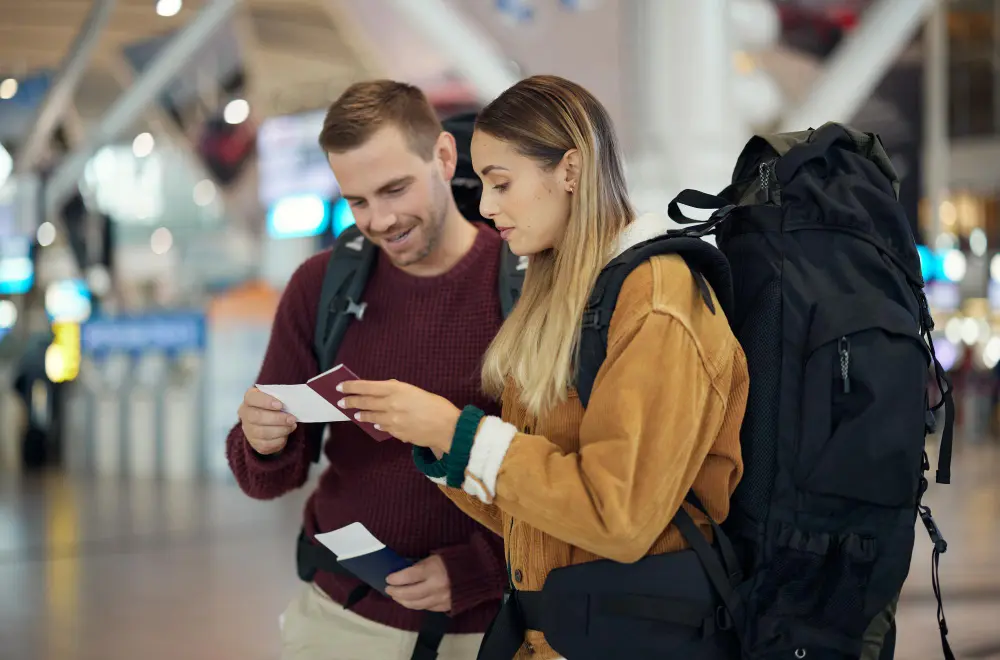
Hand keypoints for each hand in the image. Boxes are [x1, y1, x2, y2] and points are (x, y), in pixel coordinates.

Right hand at [238, 386, 296, 454]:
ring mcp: (248, 430)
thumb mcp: (277, 398)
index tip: (280, 405)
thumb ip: (281, 398)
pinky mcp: (255, 443)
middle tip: (292, 419)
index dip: (266, 402)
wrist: (271, 422)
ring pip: (262, 433)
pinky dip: (279, 440)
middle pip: (257, 417)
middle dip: (277, 419)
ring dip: (281, 430)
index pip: (252, 398)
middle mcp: (245, 414)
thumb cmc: (275, 406)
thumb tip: (292, 403)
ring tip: (292, 426)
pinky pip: (266, 444)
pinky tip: (286, 435)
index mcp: (249, 399)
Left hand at [337, 380, 459, 452]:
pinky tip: (377, 423)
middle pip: (364, 402)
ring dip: (362, 414)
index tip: (340, 386)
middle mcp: (391, 405)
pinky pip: (383, 427)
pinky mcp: (396, 433)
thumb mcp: (415, 391)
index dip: (351, 387)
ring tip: (356, 414)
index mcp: (396, 390)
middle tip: (341, 402)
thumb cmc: (436, 405)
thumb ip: (397, 390)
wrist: (447, 427)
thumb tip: (382, 391)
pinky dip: (379, 424)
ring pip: (371, 417)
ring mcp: (392, 421)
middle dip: (350, 401)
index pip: (367, 387)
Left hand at [385, 555, 451, 612]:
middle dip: (396, 592)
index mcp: (432, 570)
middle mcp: (435, 587)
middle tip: (389, 589)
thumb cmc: (457, 558)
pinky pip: (427, 608)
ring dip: (404, 601)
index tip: (388, 578)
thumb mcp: (437, 556)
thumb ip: (421, 564)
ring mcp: (441, 599)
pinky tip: (412, 601)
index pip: (407, 576)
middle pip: (409, 594)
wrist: (481, 571)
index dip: (395, 579)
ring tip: (397, 597)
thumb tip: (404, 571)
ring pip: (416, 605)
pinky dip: (417, 605)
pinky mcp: (446, 607)